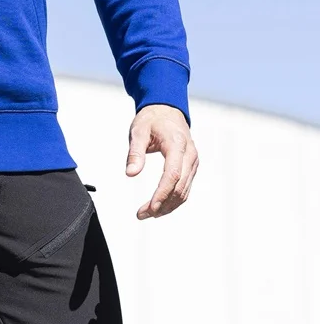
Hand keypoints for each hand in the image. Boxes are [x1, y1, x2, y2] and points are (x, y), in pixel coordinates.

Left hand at [126, 104, 198, 219]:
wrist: (167, 109)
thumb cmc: (151, 119)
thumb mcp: (138, 131)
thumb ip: (135, 152)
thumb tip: (130, 174)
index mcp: (177, 144)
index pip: (173, 174)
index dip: (162, 194)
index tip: (149, 207)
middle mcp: (190, 154)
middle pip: (179, 187)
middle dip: (162, 204)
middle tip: (142, 214)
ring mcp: (193, 162)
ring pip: (184, 191)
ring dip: (167, 206)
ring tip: (147, 213)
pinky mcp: (191, 167)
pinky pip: (185, 187)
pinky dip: (173, 199)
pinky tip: (159, 206)